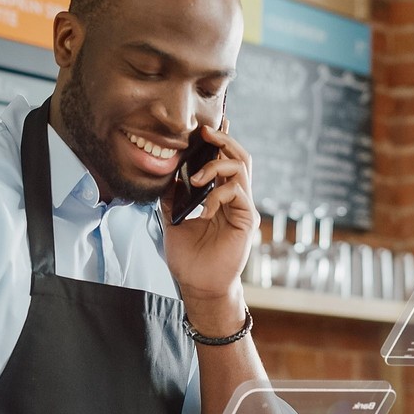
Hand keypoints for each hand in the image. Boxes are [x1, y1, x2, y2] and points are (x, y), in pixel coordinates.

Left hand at [162, 121, 256, 312]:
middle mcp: (235, 199)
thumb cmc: (189, 258)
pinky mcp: (246, 221)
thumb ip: (173, 196)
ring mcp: (243, 208)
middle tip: (204, 133)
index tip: (205, 127)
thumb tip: (167, 173)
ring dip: (216, 166)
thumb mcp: (172, 219)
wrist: (198, 286)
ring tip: (196, 178)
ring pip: (240, 169)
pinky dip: (219, 194)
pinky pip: (238, 194)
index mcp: (220, 196)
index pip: (224, 161)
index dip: (219, 141)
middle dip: (223, 141)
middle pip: (239, 157)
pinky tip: (205, 210)